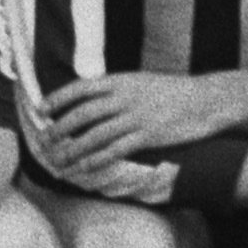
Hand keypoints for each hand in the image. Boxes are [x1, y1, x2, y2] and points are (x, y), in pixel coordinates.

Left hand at [39, 72, 211, 173]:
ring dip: (73, 149)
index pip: (81, 87)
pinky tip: (84, 168)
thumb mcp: (142, 81)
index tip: (42, 109)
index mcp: (122, 80)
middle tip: (45, 141)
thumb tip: (91, 98)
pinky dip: (96, 160)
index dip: (58, 98)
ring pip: (95, 135)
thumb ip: (118, 88)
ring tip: (58, 160)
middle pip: (82, 114)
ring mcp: (136, 116)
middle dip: (59, 129)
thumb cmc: (174, 91)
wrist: (206, 99)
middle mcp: (125, 96)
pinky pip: (116, 150)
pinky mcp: (148, 135)